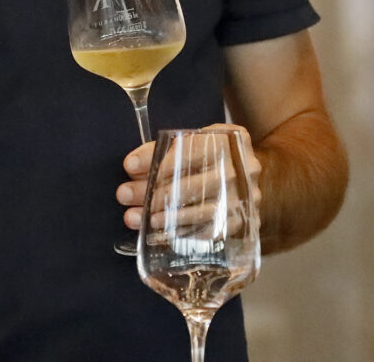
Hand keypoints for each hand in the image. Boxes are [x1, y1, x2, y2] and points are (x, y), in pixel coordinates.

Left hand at [118, 122, 262, 233]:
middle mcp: (241, 168)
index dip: (155, 160)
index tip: (129, 167)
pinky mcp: (240, 222)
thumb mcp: (194, 141)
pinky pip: (207, 231)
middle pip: (190, 183)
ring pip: (199, 211)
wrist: (249, 175)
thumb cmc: (213, 156)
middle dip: (150, 191)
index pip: (188, 150)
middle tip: (124, 195)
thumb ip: (162, 149)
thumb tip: (132, 165)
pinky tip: (159, 232)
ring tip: (137, 216)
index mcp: (230, 140)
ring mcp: (243, 198)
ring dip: (164, 216)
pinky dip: (181, 232)